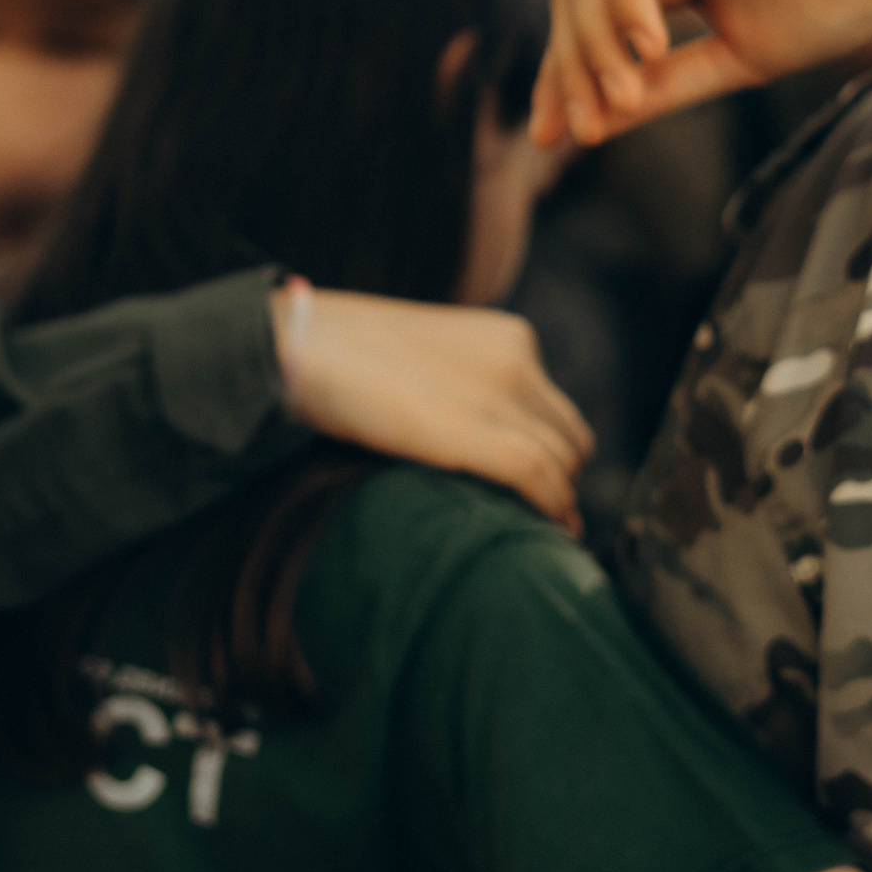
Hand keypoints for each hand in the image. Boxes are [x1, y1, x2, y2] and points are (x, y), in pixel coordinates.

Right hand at [275, 289, 594, 530]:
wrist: (301, 345)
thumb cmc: (345, 356)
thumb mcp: (428, 358)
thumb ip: (465, 387)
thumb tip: (477, 439)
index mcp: (510, 338)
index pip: (555, 409)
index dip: (554, 455)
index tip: (545, 489)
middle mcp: (519, 361)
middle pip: (570, 438)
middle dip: (561, 480)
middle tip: (539, 517)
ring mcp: (500, 394)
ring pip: (563, 462)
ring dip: (557, 501)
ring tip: (539, 532)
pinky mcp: (475, 430)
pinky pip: (539, 477)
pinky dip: (548, 508)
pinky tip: (538, 529)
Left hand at [531, 0, 871, 146]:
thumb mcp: (740, 59)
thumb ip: (669, 85)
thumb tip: (596, 124)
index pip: (587, 21)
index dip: (563, 77)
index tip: (552, 138)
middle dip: (567, 65)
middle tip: (582, 129)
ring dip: (594, 39)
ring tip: (621, 98)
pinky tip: (648, 46)